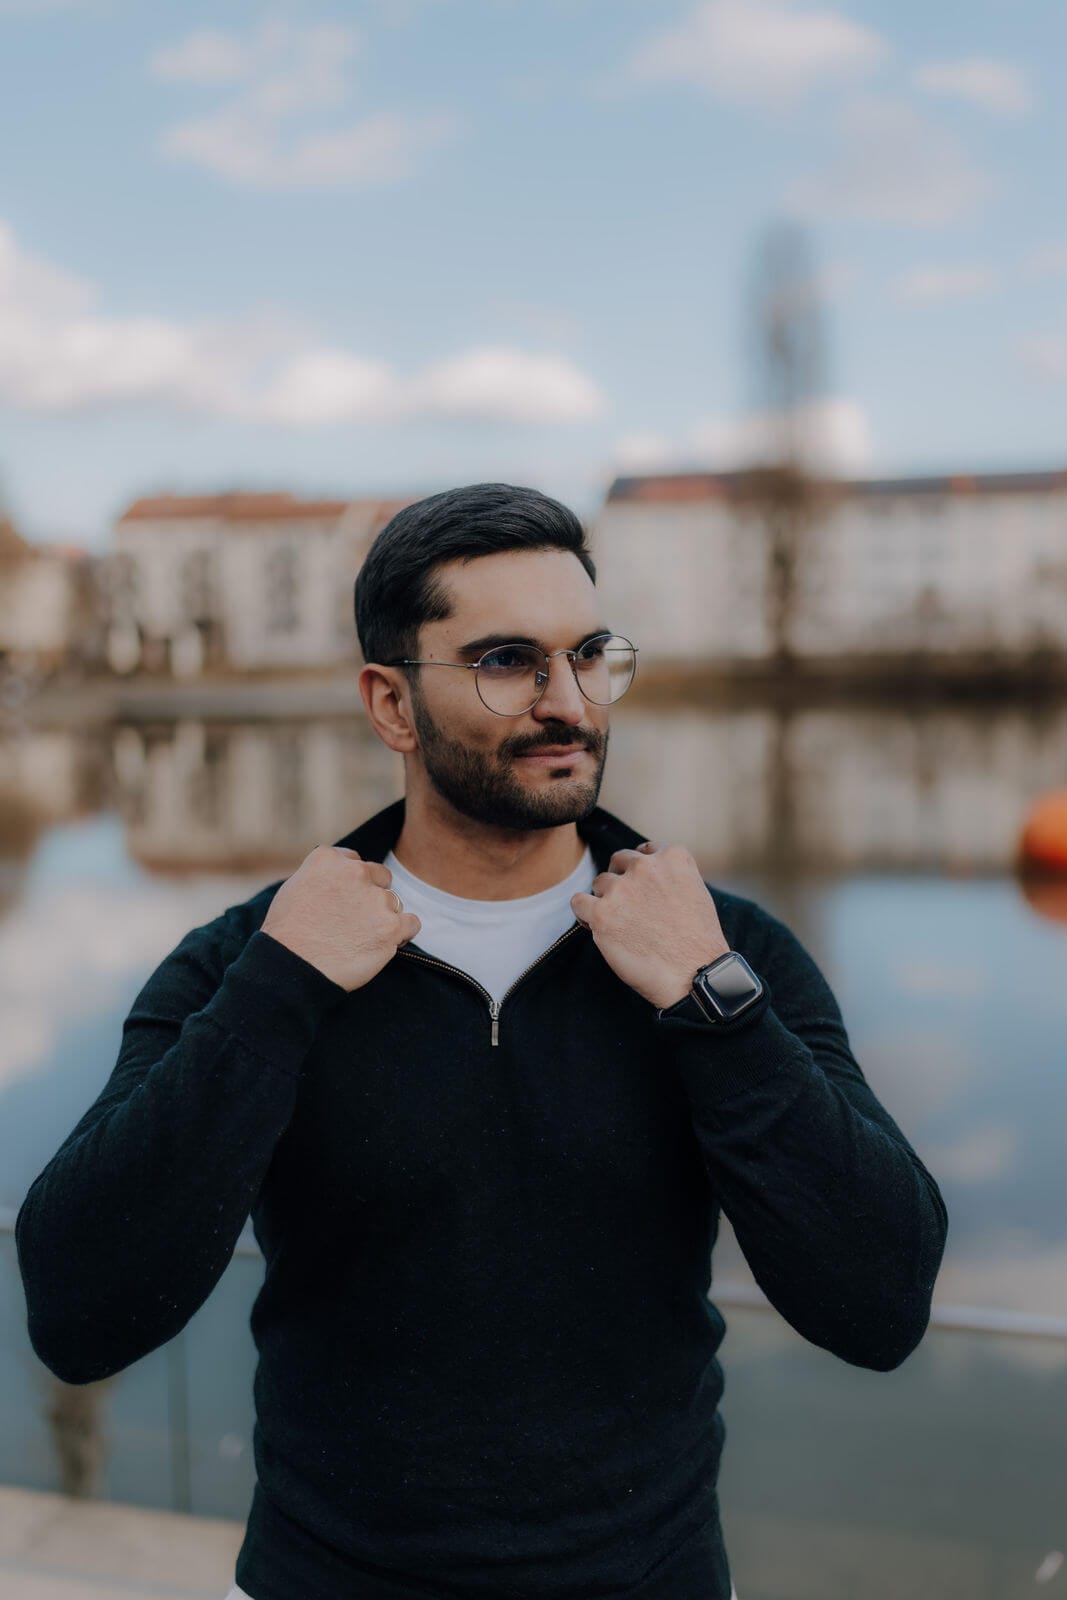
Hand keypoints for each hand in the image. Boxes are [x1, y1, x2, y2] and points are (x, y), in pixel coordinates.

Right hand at [261, 845, 421, 992]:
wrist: (291, 969)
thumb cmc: (286, 935)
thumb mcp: (294, 887)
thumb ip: (321, 875)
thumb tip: (338, 877)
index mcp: (329, 859)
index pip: (354, 861)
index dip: (351, 884)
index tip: (342, 903)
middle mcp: (355, 872)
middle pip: (380, 877)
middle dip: (371, 896)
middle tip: (354, 921)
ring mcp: (375, 899)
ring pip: (394, 903)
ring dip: (383, 918)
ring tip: (360, 939)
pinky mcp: (391, 926)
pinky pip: (412, 923)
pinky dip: (402, 933)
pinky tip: (385, 943)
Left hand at [570, 839, 729, 1009]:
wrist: (692, 975)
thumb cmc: (697, 943)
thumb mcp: (696, 893)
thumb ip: (671, 877)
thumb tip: (648, 878)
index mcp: (673, 857)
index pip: (644, 851)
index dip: (640, 873)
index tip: (643, 891)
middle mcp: (645, 867)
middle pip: (619, 862)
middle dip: (621, 881)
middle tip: (629, 909)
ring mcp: (621, 889)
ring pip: (599, 883)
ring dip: (606, 901)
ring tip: (621, 925)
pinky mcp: (601, 914)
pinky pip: (578, 902)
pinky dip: (584, 914)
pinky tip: (598, 928)